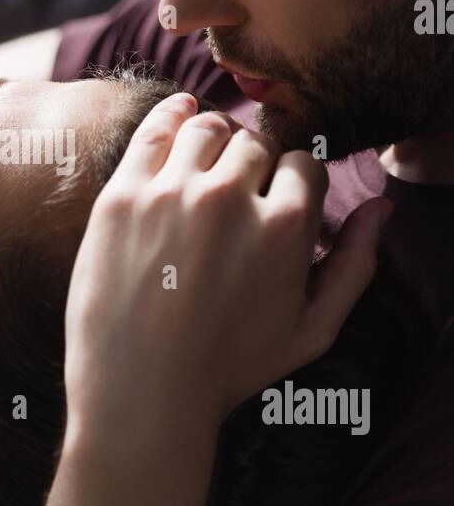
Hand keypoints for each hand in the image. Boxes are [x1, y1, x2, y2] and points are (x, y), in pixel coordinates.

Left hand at [63, 94, 390, 444]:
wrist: (141, 391)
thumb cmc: (230, 367)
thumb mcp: (313, 330)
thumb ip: (355, 264)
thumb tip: (382, 207)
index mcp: (287, 226)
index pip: (304, 163)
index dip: (294, 183)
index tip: (276, 202)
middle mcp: (231, 197)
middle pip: (256, 143)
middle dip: (255, 165)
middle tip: (238, 194)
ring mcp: (171, 192)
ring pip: (208, 127)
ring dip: (216, 139)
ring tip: (208, 165)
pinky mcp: (123, 194)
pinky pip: (155, 128)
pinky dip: (173, 114)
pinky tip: (180, 115)